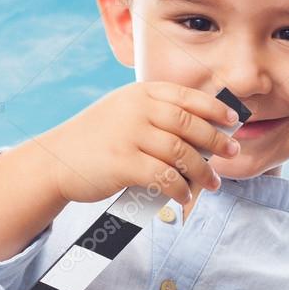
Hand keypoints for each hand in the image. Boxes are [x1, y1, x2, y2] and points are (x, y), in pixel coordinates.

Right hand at [40, 81, 241, 206]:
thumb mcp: (122, 113)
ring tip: (212, 183)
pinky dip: (179, 188)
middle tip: (232, 152)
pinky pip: (163, 176)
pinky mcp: (123, 163)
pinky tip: (184, 195)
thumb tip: (200, 132)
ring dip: (202, 171)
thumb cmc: (95, 140)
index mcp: (140, 94)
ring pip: (180, 153)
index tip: (232, 121)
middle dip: (216, 140)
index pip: (187, 97)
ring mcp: (129, 135)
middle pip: (190, 124)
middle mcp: (137, 110)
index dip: (214, 109)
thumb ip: (154, 115)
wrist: (56, 160)